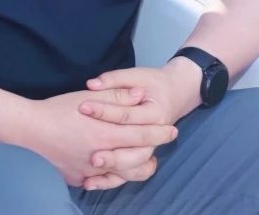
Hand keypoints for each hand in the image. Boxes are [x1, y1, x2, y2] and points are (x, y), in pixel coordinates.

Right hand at [22, 87, 177, 190]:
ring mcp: (89, 171)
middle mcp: (100, 156)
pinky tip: (121, 170)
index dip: (159, 132)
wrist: (29, 129)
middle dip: (155, 149)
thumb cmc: (58, 109)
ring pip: (124, 176)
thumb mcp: (89, 97)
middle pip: (138, 158)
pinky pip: (104, 182)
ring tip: (148, 160)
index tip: (172, 129)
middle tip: (165, 141)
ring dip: (140, 168)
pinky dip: (116, 177)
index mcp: (104, 134)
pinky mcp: (79, 179)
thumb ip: (117, 96)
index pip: (141, 135)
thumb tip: (140, 95)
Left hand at [71, 62, 201, 189]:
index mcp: (155, 114)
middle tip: (92, 157)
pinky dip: (110, 181)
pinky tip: (88, 182)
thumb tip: (91, 84)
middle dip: (112, 155)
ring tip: (90, 173)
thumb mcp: (136, 75)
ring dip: (112, 171)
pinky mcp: (140, 157)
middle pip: (135, 151)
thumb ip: (114, 80)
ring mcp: (148, 149)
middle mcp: (155, 137)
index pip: (126, 115)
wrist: (176, 93)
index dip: (103, 110)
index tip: (82, 107)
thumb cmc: (153, 83)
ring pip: (134, 168)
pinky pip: (128, 175)